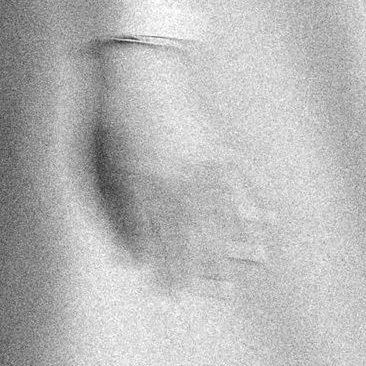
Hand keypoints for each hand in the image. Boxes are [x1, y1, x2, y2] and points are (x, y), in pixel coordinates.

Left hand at [89, 43, 269, 296]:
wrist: (137, 70)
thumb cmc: (110, 121)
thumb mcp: (97, 168)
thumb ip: (113, 214)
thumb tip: (127, 256)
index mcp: (143, 187)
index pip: (159, 239)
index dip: (167, 267)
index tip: (174, 293)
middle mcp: (177, 179)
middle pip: (197, 232)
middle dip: (210, 266)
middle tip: (225, 295)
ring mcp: (202, 162)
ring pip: (224, 211)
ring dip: (241, 240)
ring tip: (257, 265)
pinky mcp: (217, 145)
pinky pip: (242, 179)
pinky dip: (256, 200)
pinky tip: (268, 221)